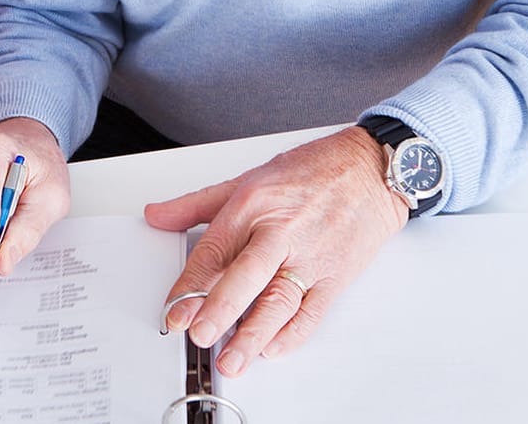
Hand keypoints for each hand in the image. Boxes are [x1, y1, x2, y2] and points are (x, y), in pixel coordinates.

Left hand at [145, 126, 406, 376]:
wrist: (370, 169)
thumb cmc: (311, 171)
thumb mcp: (246, 180)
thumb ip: (195, 204)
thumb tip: (157, 216)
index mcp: (253, 206)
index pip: (214, 251)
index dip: (190, 285)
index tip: (173, 310)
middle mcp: (281, 231)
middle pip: (246, 275)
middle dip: (221, 307)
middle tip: (200, 334)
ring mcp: (311, 255)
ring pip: (280, 300)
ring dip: (255, 333)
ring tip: (233, 358)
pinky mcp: (336, 274)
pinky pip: (313, 310)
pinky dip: (294, 333)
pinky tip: (273, 348)